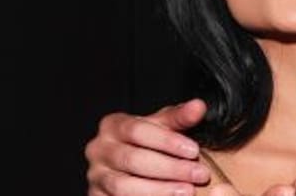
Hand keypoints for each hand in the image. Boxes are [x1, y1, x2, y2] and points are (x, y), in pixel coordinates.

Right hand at [85, 99, 209, 195]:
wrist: (131, 163)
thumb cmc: (149, 140)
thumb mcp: (163, 125)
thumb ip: (180, 117)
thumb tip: (198, 107)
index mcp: (112, 126)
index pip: (138, 131)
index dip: (167, 141)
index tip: (194, 151)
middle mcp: (99, 150)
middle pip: (133, 160)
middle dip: (170, 168)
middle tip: (199, 175)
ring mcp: (96, 176)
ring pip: (124, 186)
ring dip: (159, 190)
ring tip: (188, 190)